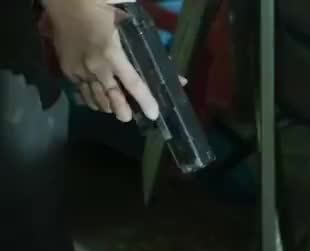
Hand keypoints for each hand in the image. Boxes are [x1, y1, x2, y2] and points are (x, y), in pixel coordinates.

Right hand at [41, 0, 158, 121]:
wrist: (67, 6)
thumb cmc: (102, 15)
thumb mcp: (128, 30)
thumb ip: (150, 54)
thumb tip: (178, 78)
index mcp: (112, 54)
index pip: (133, 84)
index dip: (145, 101)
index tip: (153, 114)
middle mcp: (96, 67)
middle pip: (112, 99)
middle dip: (123, 111)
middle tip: (129, 117)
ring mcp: (80, 71)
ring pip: (96, 99)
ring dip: (108, 107)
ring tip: (116, 109)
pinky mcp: (68, 71)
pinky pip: (82, 93)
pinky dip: (92, 100)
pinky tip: (99, 102)